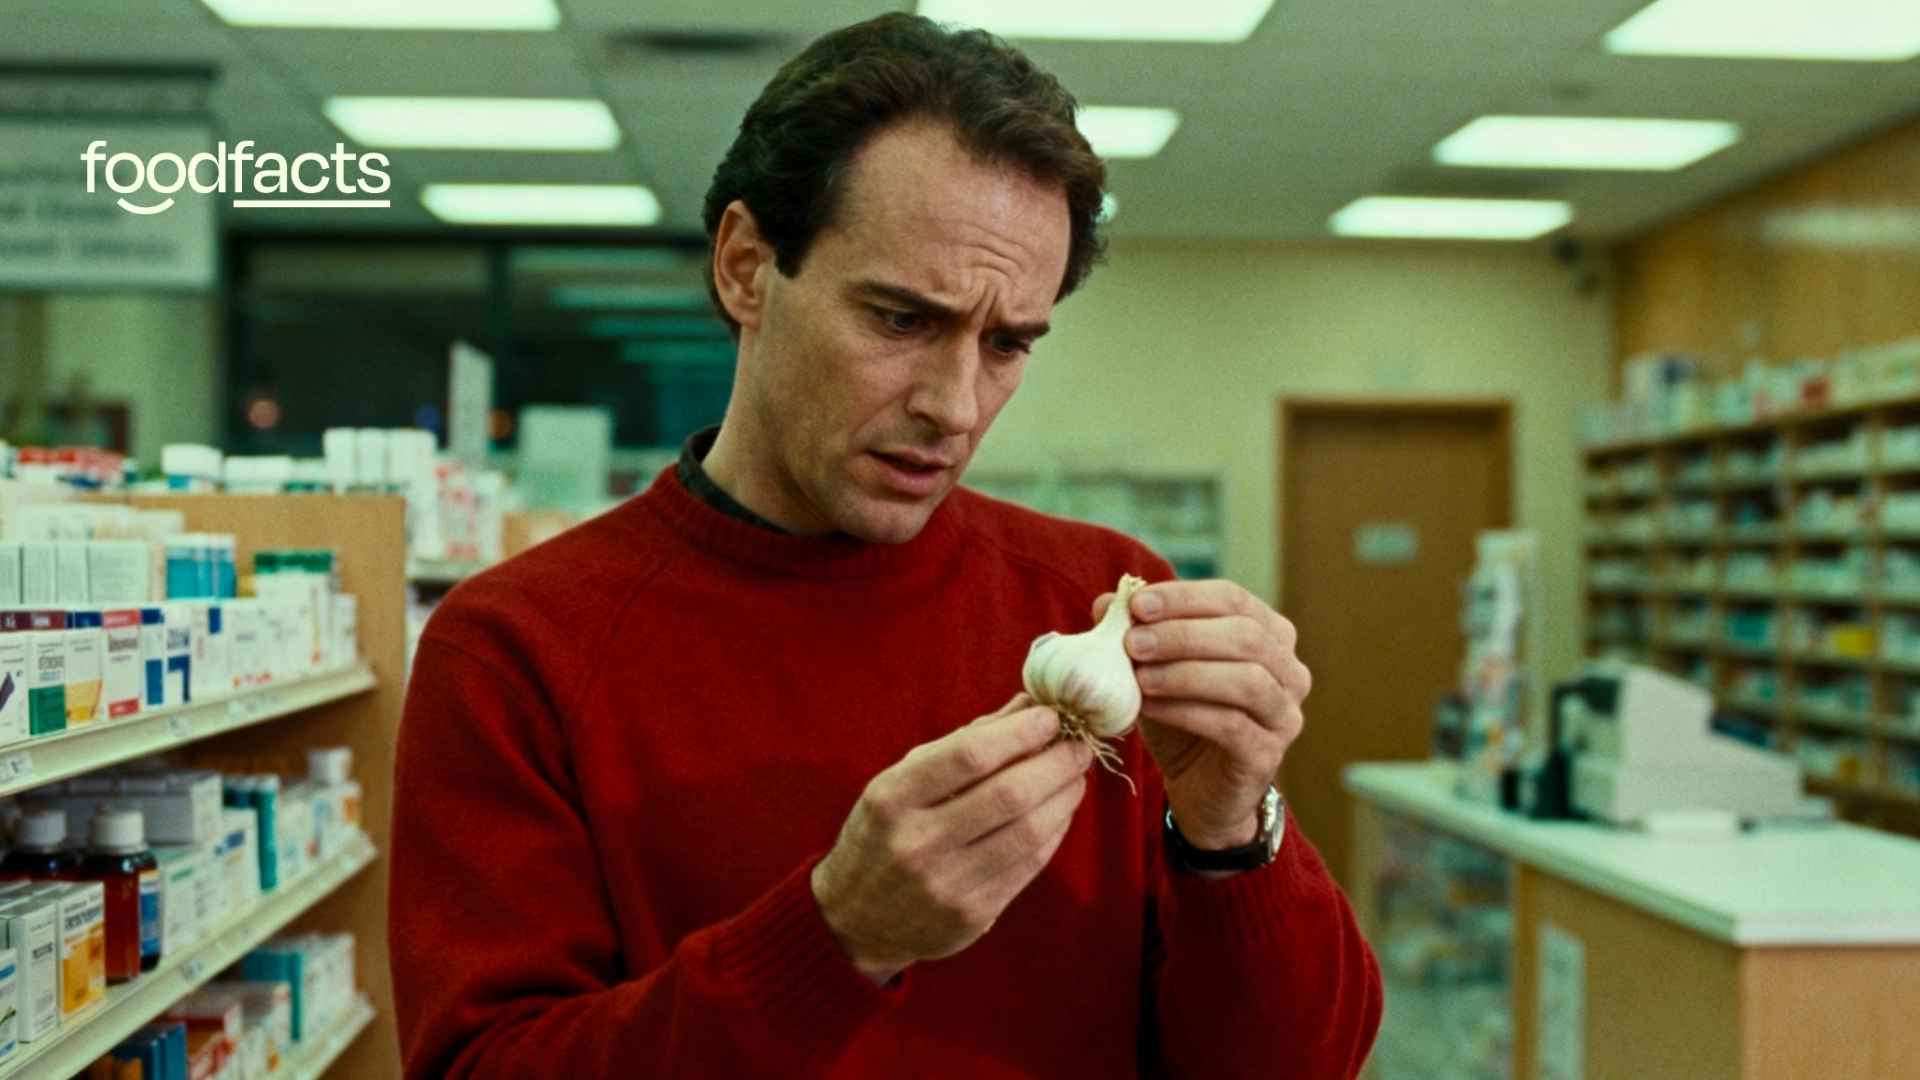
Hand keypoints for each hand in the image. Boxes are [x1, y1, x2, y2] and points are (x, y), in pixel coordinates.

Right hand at [811, 694, 1092, 984]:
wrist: (856, 918)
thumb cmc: (886, 832)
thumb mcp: (903, 780)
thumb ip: (965, 741)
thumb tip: (1029, 704)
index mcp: (892, 798)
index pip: (969, 756)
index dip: (1020, 732)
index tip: (1051, 716)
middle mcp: (916, 843)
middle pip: (1009, 794)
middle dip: (1056, 762)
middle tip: (1079, 745)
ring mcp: (946, 884)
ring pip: (1029, 832)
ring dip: (1064, 797)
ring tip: (1076, 775)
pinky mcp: (972, 916)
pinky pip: (1030, 865)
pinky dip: (1055, 831)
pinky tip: (1060, 811)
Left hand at [1093, 579, 1309, 850]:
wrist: (1198, 789)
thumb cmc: (1181, 718)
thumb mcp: (1154, 669)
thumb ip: (1136, 633)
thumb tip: (1106, 601)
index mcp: (1269, 634)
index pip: (1233, 599)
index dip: (1185, 598)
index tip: (1137, 604)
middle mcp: (1289, 670)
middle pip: (1245, 636)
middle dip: (1184, 635)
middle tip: (1133, 642)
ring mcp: (1285, 714)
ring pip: (1247, 680)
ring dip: (1186, 673)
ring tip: (1139, 676)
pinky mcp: (1268, 754)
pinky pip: (1232, 725)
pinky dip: (1186, 711)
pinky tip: (1149, 707)